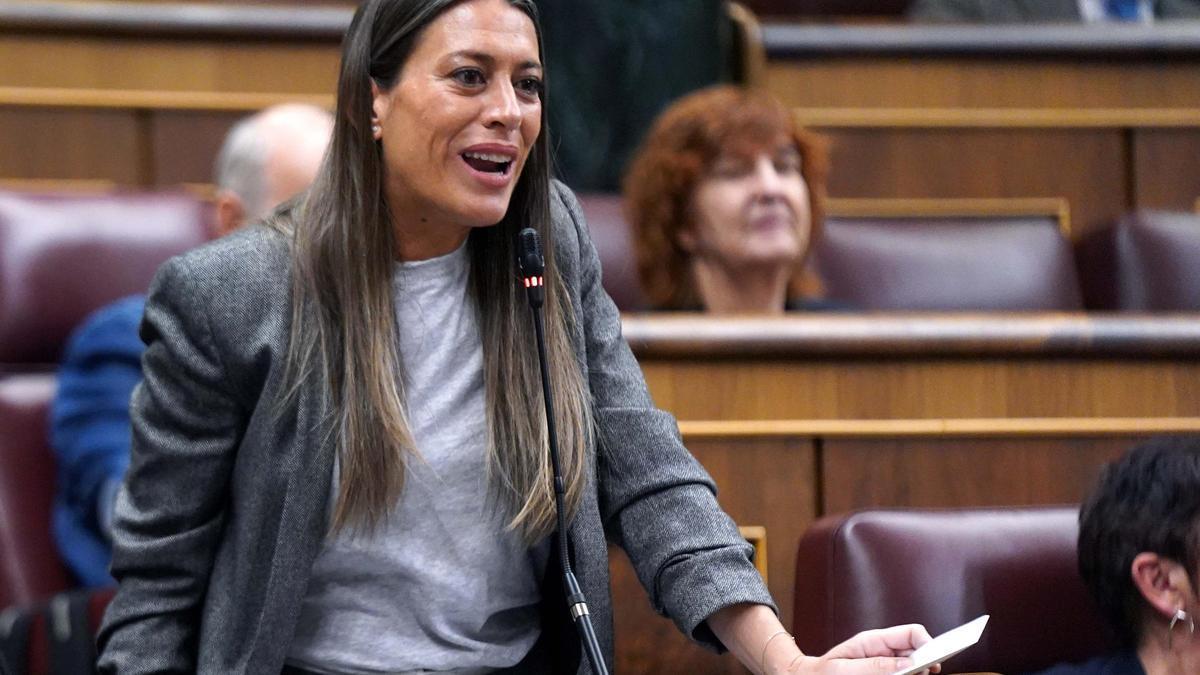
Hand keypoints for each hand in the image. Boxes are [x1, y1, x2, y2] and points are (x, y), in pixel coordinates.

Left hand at [773, 625, 941, 674]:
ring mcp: (885, 666)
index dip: (928, 644)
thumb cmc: (823, 674)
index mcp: (874, 641)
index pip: (912, 633)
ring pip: (915, 669)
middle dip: (926, 664)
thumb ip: (876, 665)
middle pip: (918, 652)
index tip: (934, 662)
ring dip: (917, 674)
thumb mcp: (845, 669)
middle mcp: (884, 652)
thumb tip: (909, 663)